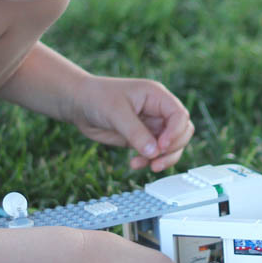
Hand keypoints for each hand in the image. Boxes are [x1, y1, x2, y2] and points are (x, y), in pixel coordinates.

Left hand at [67, 75, 193, 170]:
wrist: (79, 104)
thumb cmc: (97, 97)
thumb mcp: (116, 113)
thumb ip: (136, 133)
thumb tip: (154, 152)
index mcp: (156, 96)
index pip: (179, 115)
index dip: (175, 132)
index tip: (161, 146)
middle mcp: (158, 111)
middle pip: (182, 132)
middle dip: (173, 148)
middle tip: (156, 159)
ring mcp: (151, 125)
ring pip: (171, 146)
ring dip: (163, 158)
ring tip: (147, 165)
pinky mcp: (142, 138)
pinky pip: (155, 153)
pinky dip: (149, 161)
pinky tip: (135, 163)